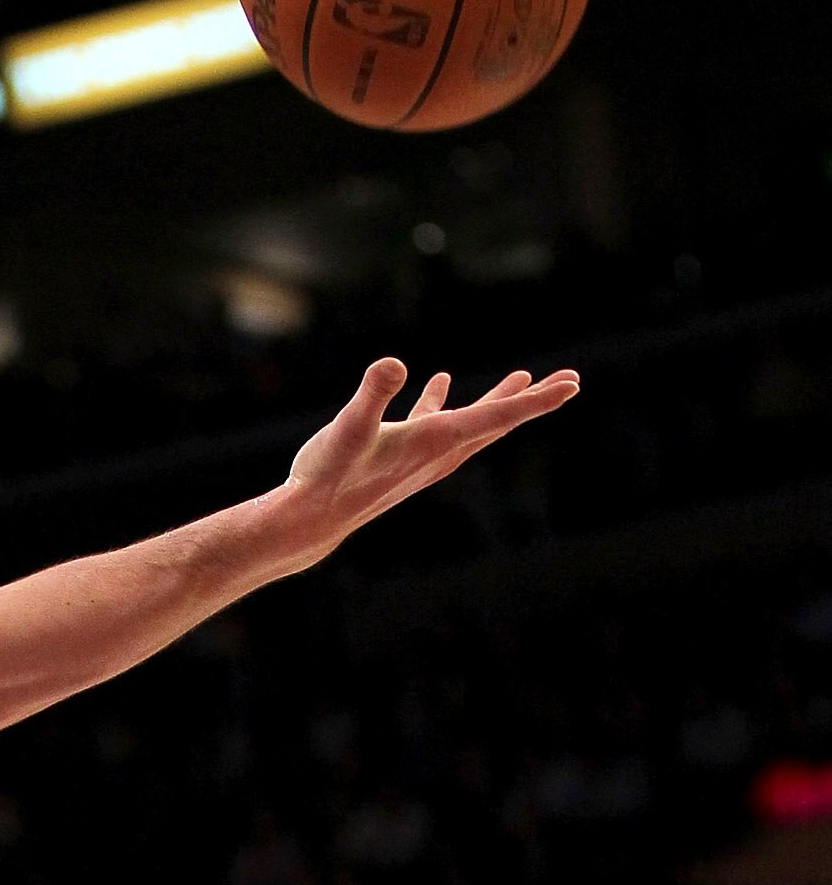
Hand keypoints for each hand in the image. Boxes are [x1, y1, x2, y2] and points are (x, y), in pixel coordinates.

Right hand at [282, 357, 579, 559]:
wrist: (312, 519)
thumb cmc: (330, 475)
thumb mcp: (350, 427)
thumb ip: (374, 393)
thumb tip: (394, 364)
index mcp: (437, 441)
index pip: (498, 416)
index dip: (537, 400)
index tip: (572, 385)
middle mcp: (439, 452)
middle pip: (499, 421)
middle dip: (533, 400)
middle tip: (570, 380)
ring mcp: (423, 457)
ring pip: (474, 423)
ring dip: (499, 400)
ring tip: (522, 376)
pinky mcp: (402, 456)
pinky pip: (437, 422)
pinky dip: (445, 402)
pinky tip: (440, 380)